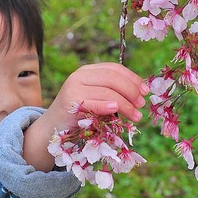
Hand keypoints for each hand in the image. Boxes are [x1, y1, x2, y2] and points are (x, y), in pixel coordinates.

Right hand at [23, 63, 148, 171]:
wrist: (52, 129)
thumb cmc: (79, 116)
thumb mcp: (96, 100)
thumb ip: (112, 93)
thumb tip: (141, 94)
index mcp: (87, 71)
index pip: (114, 68)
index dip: (133, 78)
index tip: (146, 91)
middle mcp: (79, 75)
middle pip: (113, 78)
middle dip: (132, 91)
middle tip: (142, 105)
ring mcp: (73, 87)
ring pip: (108, 92)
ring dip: (126, 105)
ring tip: (136, 116)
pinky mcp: (70, 102)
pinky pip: (94, 102)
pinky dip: (107, 105)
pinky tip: (116, 110)